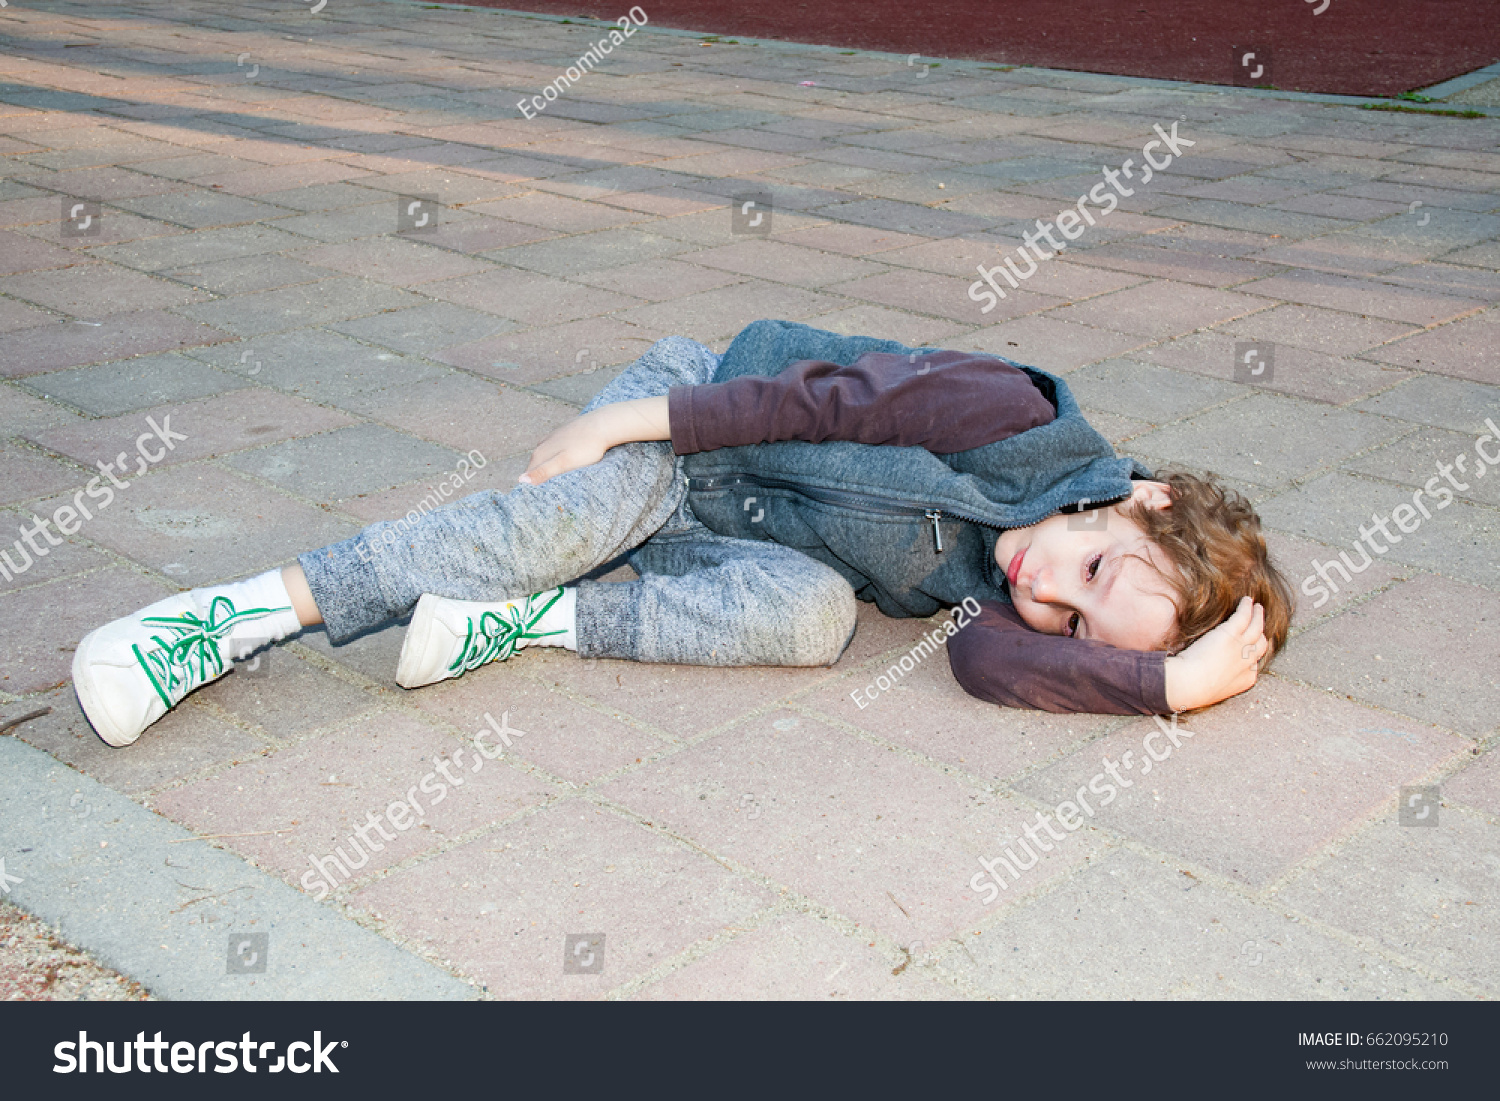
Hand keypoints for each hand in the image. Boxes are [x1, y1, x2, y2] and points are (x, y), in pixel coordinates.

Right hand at [520, 410, 612, 485]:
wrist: (603, 425)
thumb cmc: (586, 446)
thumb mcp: (564, 463)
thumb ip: (543, 472)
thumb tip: (520, 480)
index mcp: (540, 453)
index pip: (527, 476)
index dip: (533, 488)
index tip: (541, 499)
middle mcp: (542, 445)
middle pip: (536, 468)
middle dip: (540, 480)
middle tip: (551, 494)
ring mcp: (552, 439)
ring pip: (546, 459)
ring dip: (549, 470)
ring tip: (559, 481)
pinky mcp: (563, 435)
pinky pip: (556, 451)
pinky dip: (558, 460)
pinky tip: (567, 464)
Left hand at [1163, 596, 1267, 711]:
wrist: (1187, 685)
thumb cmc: (1190, 689)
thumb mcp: (1211, 688)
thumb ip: (1216, 678)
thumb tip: (1204, 671)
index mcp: (1245, 680)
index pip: (1254, 663)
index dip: (1253, 653)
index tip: (1249, 645)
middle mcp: (1248, 663)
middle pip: (1261, 645)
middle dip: (1261, 634)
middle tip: (1259, 624)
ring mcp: (1242, 647)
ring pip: (1256, 628)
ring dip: (1257, 616)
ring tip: (1257, 607)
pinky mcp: (1231, 634)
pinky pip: (1244, 616)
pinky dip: (1246, 607)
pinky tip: (1246, 600)